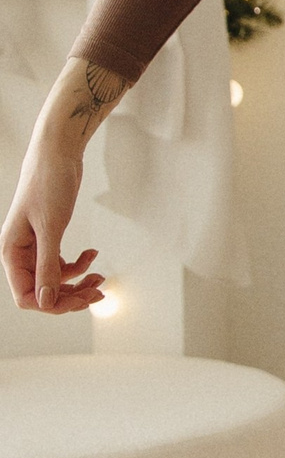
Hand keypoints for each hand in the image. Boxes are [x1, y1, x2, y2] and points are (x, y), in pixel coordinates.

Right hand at [2, 139, 104, 313]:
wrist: (57, 153)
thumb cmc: (48, 183)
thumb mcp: (50, 228)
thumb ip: (48, 266)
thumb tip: (46, 301)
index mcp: (11, 252)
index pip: (26, 296)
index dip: (51, 304)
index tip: (79, 301)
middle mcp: (20, 252)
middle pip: (43, 291)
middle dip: (70, 295)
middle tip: (98, 292)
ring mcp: (35, 245)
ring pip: (54, 278)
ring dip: (78, 281)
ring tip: (100, 277)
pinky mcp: (49, 237)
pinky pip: (61, 263)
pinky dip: (79, 264)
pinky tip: (93, 254)